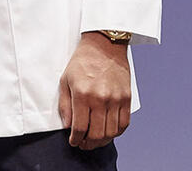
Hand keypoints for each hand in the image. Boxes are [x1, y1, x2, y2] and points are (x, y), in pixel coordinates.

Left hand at [57, 31, 130, 149]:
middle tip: (84, 145)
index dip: (76, 139)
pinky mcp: (126, 98)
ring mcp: (116, 99)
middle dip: (88, 144)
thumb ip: (65, 105)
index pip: (80, 127)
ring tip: (95, 141)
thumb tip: (68, 126)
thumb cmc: (82, 62)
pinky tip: (109, 132)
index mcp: (83, 94)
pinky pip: (124, 123)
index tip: (74, 142)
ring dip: (102, 141)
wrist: (104, 46)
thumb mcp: (65, 80)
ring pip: (111, 132)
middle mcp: (101, 98)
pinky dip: (117, 133)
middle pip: (97, 133)